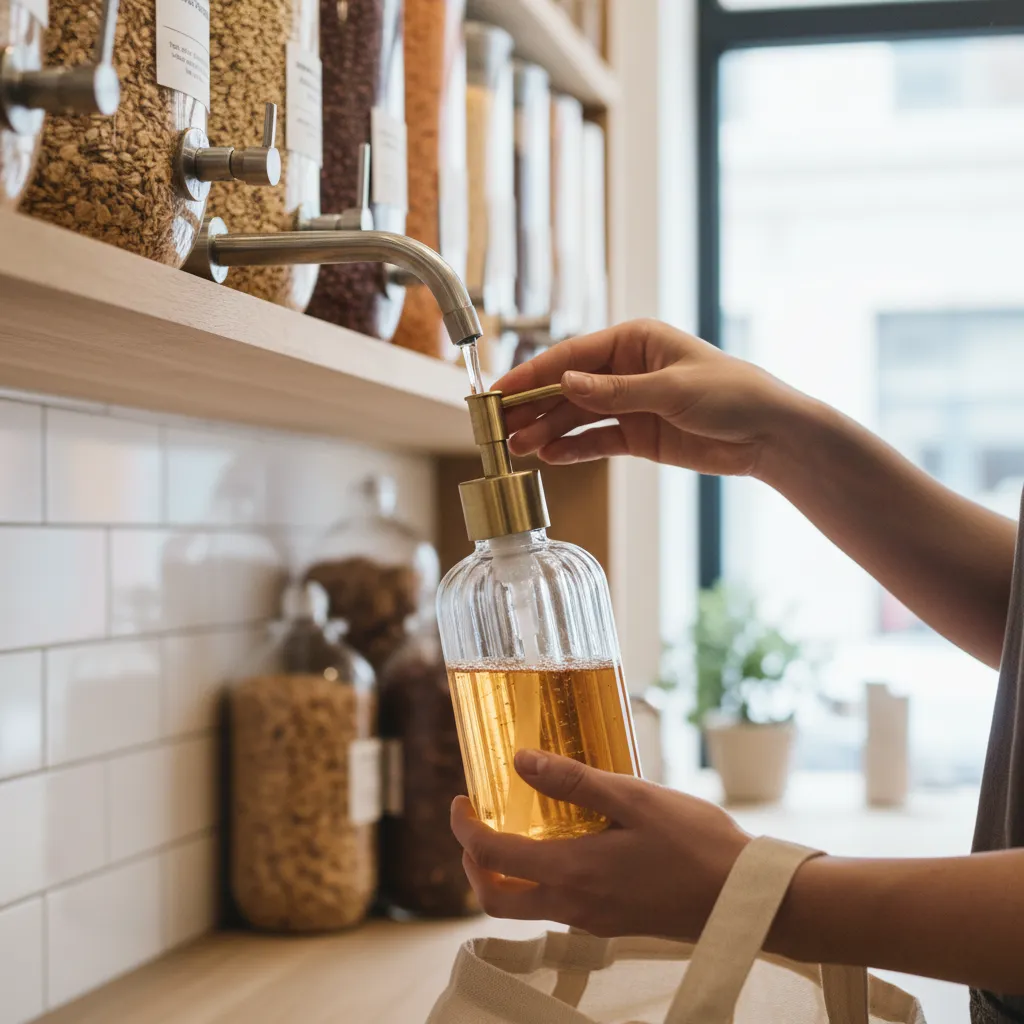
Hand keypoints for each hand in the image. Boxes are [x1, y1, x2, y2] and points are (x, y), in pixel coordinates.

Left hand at [450, 750, 749, 940]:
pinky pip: (557, 908)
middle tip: (475, 824)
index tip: (459, 800)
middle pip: (496, 899)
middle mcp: (574, 906)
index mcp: (572, 872)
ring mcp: (593, 920)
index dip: (464, 828)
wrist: (746, 897)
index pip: (491, 857)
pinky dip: (539, 880)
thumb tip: (519, 760)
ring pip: (525, 907)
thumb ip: (573, 780)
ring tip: (515, 827)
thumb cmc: (695, 843)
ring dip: (505, 873)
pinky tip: (564, 845)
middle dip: (473, 863)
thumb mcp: (634, 797)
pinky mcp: (612, 924)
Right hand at [496, 319, 804, 476]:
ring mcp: (629, 404)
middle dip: (533, 407)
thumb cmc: (731, 393)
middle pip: (566, 388)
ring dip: (547, 432)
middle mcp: (625, 370)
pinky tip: (550, 457)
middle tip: (499, 426)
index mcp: (633, 341)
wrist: (768, 434)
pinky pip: (596, 441)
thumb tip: (566, 385)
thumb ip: (616, 392)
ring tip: (518, 448)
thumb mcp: (671, 390)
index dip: (532, 374)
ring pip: (576, 417)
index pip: (571, 356)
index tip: (500, 390)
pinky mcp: (638, 436)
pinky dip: (573, 449)